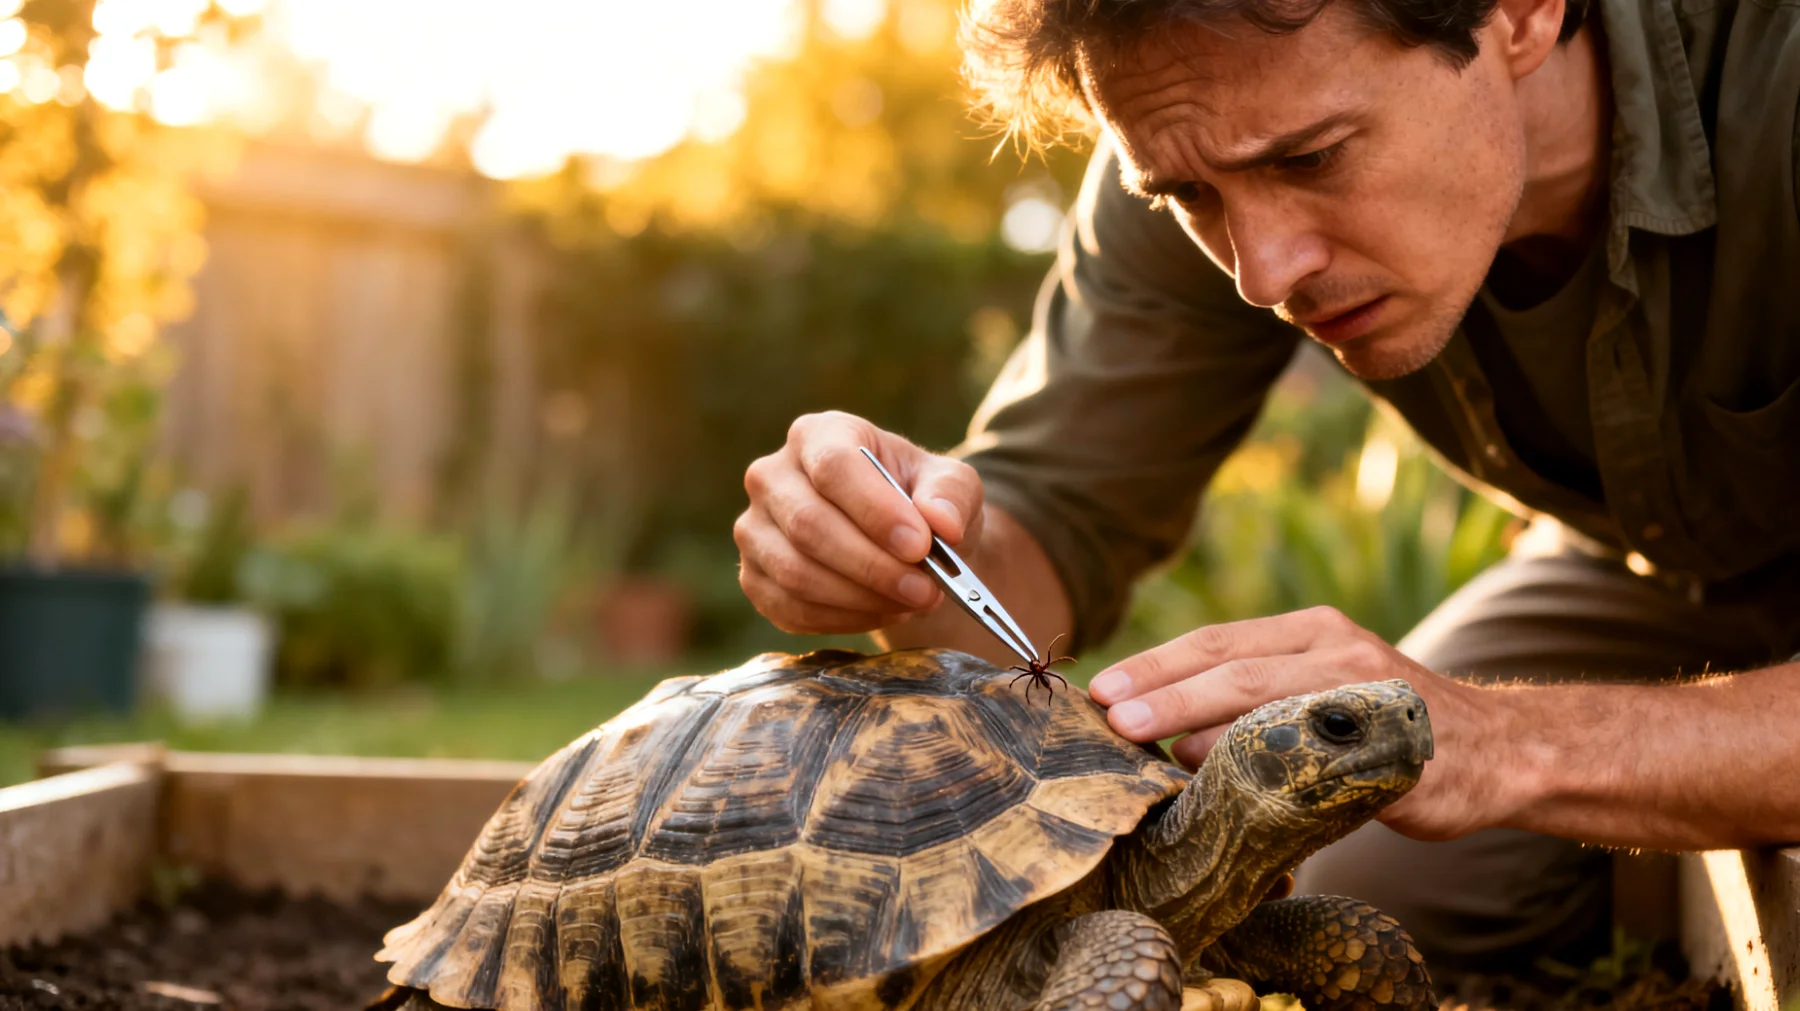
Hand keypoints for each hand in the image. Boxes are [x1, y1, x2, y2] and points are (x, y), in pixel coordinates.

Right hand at [736, 411, 985, 634]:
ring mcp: (754, 529)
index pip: (833, 466)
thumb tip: (943, 524)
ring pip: (796, 573)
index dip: (875, 510)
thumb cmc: (918, 499)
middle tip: (926, 589)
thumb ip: (951, 496)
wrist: (897, 538)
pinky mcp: (755, 578)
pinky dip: (845, 619)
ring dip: (862, 598)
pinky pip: (791, 609)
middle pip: (808, 524)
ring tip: (913, 601)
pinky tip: (886, 611)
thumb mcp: (950, 484)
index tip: (920, 545)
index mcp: (817, 435)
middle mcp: (772, 476)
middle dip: (872, 565)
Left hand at [1088, 606, 1505, 840]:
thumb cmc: (1389, 726)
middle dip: (1164, 691)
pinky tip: (1229, 780)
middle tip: (1110, 715)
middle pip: (1233, 667)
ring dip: (1203, 723)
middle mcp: (1337, 649)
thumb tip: (1173, 743)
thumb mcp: (1319, 695)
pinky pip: (1321, 752)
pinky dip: (1269, 762)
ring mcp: (1368, 692)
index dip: (1156, 665)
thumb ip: (1254, 708)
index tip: (1100, 690)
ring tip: (1150, 743)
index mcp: (1311, 631)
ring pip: (1270, 703)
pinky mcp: (1393, 743)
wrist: (1501, 751)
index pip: (1216, 643)